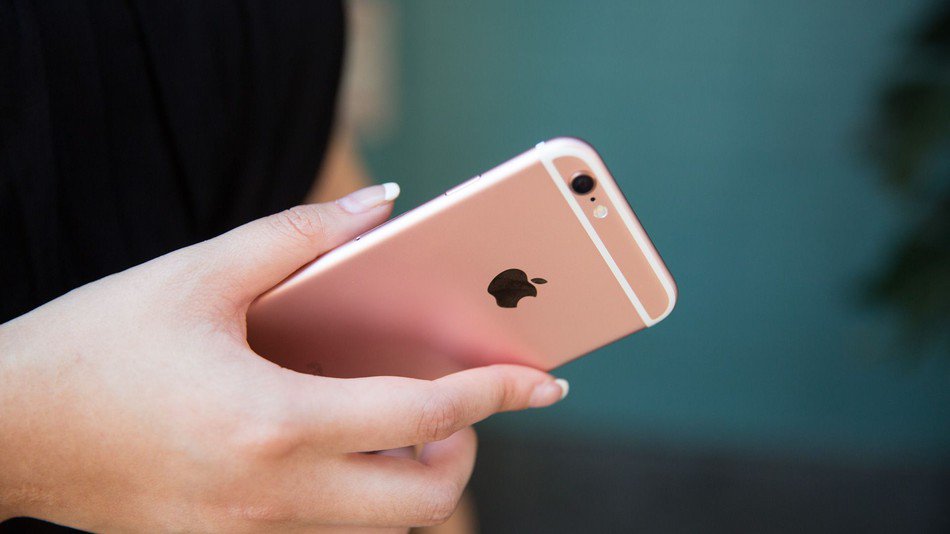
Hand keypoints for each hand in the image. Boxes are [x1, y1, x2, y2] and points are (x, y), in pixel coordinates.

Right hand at [0, 183, 567, 531]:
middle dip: (465, 454)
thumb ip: (301, 233)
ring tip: (408, 420)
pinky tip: (339, 439)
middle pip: (421, 502)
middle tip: (460, 404)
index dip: (496, 394)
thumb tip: (381, 206)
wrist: (3, 429)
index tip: (545, 382)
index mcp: (273, 422)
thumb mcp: (196, 273)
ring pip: (378, 529)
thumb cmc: (93, 348)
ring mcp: (251, 532)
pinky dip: (359, 491)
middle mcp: (273, 495)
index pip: (424, 415)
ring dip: (414, 479)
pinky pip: (327, 530)